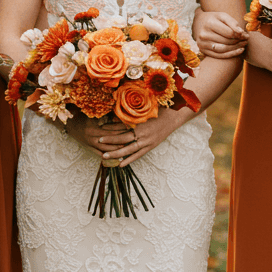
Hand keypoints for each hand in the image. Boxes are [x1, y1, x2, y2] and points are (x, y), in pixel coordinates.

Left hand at [66, 110, 185, 167]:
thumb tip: (115, 113)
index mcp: (139, 121)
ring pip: (128, 149)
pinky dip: (129, 159)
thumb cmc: (158, 109)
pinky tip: (120, 164)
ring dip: (115, 153)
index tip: (99, 128)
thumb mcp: (144, 108)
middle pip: (122, 138)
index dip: (109, 127)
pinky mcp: (150, 146)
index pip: (120, 125)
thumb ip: (131, 111)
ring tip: (104, 156)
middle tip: (97, 142)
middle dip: (109, 141)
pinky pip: (138, 155)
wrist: (173, 116)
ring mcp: (146, 141)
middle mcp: (141, 132)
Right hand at [195, 9, 247, 58]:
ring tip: (243, 45)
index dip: (239, 35)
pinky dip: (231, 54)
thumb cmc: (215, 19)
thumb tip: (241, 33)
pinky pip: (219, 55)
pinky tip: (239, 51)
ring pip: (223, 49)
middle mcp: (204, 34)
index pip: (229, 33)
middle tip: (246, 40)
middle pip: (227, 41)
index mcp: (209, 23)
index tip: (246, 35)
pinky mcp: (203, 50)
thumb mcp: (223, 16)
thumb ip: (233, 23)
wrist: (199, 23)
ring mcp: (202, 43)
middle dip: (239, 41)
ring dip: (236, 48)